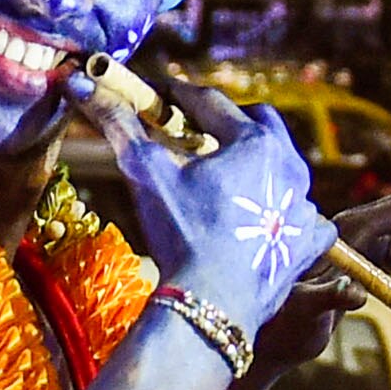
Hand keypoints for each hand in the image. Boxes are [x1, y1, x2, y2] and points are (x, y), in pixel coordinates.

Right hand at [73, 65, 320, 328]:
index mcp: (254, 141)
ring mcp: (304, 206)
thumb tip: (82, 85)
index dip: (179, 95)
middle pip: (260, 124)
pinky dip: (287, 213)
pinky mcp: (308, 243)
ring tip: (228, 178)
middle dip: (229, 121)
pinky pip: (307, 217)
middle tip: (197, 133)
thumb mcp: (146, 174)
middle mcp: (290, 166)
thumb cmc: (182, 233)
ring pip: (286, 168)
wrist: (212, 304)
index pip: (211, 102)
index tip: (157, 95)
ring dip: (260, 165)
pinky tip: (266, 220)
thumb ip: (118, 124)